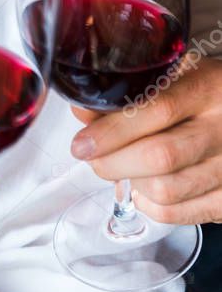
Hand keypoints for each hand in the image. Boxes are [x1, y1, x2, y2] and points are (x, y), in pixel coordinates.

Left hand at [70, 54, 221, 223]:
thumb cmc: (205, 95)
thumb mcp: (175, 77)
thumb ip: (130, 92)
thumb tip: (83, 111)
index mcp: (209, 88)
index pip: (158, 110)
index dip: (113, 130)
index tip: (83, 142)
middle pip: (160, 157)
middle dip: (112, 162)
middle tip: (93, 156)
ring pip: (166, 191)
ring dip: (132, 182)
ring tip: (124, 166)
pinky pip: (178, 214)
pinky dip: (150, 205)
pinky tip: (146, 186)